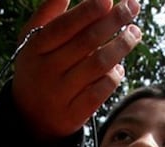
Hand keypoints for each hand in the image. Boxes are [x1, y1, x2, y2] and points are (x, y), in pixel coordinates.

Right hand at [13, 0, 141, 141]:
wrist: (29, 117)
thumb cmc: (39, 66)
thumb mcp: (34, 40)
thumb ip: (49, 13)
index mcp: (35, 48)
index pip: (65, 26)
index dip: (88, 10)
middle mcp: (46, 71)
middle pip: (86, 42)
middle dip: (113, 21)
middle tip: (133, 7)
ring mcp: (60, 94)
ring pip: (98, 65)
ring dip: (121, 45)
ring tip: (134, 32)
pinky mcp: (73, 115)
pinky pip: (100, 92)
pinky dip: (114, 77)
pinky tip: (120, 67)